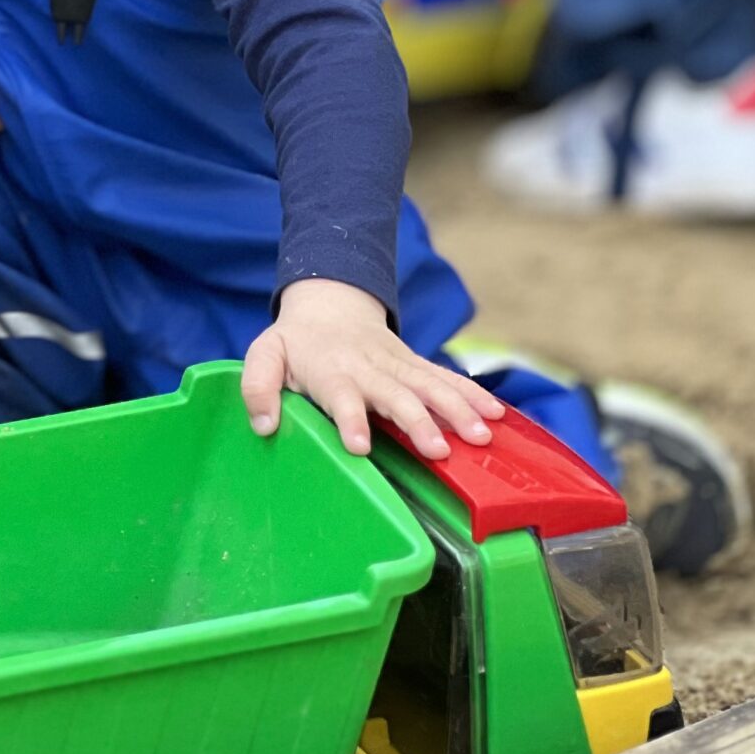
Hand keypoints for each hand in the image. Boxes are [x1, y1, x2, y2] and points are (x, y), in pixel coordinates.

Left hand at [241, 277, 504, 459]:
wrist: (330, 302)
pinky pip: (447, 378)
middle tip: (439, 451)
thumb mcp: (264, 355)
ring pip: (430, 385)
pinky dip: (473, 394)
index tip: (360, 445)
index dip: (350, 419)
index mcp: (331, 371)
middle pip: (396, 394)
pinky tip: (497, 415)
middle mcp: (368, 368)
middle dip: (418, 422)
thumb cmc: (295, 341)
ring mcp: (397, 365)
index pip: (341, 396)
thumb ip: (257, 386)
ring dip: (457, 409)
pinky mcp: (415, 365)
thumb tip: (264, 425)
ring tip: (481, 436)